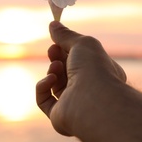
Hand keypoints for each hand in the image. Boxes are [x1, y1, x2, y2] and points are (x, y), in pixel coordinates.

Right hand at [36, 21, 126, 135]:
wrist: (93, 100)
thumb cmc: (94, 69)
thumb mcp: (81, 43)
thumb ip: (65, 35)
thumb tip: (53, 24)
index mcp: (99, 75)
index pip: (79, 61)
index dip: (66, 50)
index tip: (57, 42)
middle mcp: (88, 91)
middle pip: (65, 72)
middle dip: (57, 59)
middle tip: (53, 51)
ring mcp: (73, 105)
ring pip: (53, 85)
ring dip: (51, 71)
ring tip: (55, 67)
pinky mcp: (59, 116)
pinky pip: (43, 100)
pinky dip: (43, 87)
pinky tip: (50, 80)